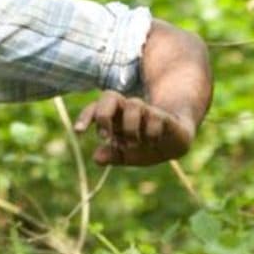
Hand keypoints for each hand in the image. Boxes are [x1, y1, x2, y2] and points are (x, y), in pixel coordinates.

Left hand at [72, 90, 193, 166]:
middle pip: (110, 96)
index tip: (78, 132)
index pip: (95, 109)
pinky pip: (155, 118)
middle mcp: (128, 110)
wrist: (175, 144)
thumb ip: (112, 156)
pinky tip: (153, 142)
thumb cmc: (145, 146)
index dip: (85, 117)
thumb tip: (96, 157)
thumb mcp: (127, 156)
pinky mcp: (164, 117)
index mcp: (115, 118)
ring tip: (134, 144)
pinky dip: (151, 133)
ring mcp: (147, 111)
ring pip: (134, 104)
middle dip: (104, 115)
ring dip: (130, 128)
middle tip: (105, 137)